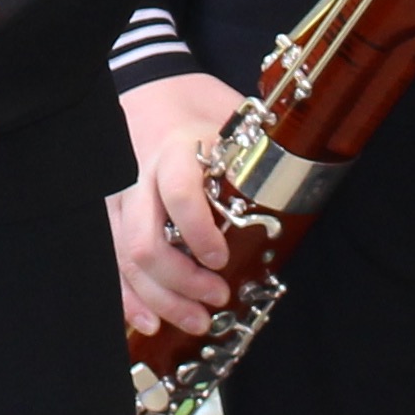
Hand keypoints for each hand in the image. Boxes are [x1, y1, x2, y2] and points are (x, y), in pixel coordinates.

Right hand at [108, 73, 249, 337]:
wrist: (154, 93)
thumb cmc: (203, 115)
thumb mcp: (235, 127)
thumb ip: (257, 160)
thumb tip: (303, 194)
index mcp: (176, 151)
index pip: (179, 193)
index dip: (199, 232)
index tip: (222, 260)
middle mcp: (139, 177)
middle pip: (145, 240)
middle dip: (180, 281)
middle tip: (217, 297)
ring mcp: (120, 201)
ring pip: (126, 258)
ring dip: (160, 298)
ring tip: (196, 320)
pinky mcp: (111, 219)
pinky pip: (112, 263)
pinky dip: (129, 299)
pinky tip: (147, 322)